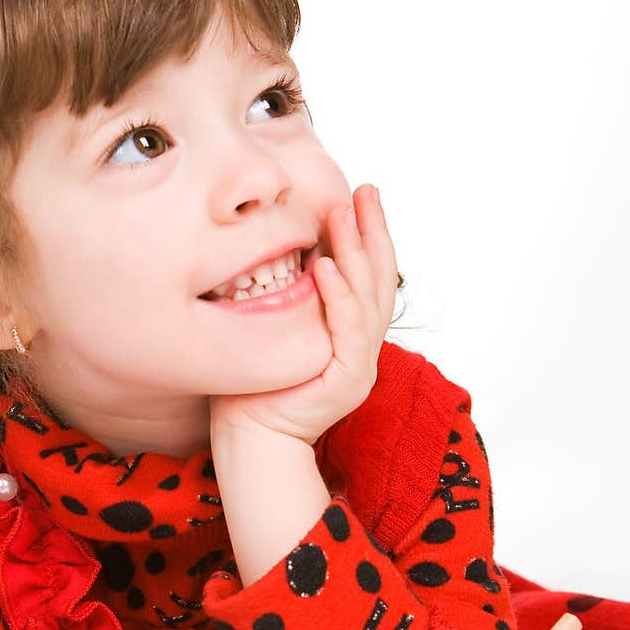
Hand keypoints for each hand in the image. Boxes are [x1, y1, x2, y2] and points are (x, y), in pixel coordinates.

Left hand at [209, 185, 398, 446]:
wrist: (250, 439)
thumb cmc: (252, 385)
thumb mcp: (275, 326)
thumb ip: (291, 295)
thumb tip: (284, 250)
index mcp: (350, 332)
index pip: (368, 274)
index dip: (367, 234)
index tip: (358, 195)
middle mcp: (362, 345)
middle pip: (379, 278)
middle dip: (372, 230)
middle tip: (366, 190)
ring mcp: (360, 363)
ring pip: (368, 296)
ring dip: (356, 250)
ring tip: (343, 212)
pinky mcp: (349, 381)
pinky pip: (348, 329)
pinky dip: (340, 296)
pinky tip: (324, 264)